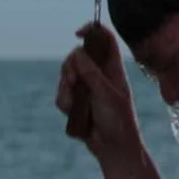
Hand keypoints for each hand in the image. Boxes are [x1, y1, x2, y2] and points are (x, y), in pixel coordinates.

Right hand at [55, 23, 137, 159]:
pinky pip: (61, 95)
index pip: (104, 39)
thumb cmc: (117, 120)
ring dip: (67, 90)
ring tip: (78, 105)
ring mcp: (86, 88)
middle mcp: (98, 74)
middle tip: (74, 82)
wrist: (113, 148)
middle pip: (76, 56)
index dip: (92, 31)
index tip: (78, 34)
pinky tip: (75, 115)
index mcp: (112, 68)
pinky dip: (65, 104)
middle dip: (70, 68)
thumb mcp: (106, 94)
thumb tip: (77, 53)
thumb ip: (91, 73)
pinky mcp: (75, 102)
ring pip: (65, 76)